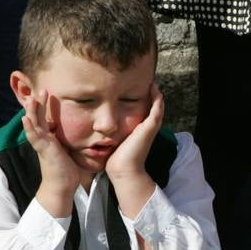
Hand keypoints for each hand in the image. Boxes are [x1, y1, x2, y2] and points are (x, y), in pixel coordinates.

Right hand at [21, 90, 80, 216]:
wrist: (62, 186)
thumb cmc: (67, 169)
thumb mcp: (69, 149)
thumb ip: (69, 140)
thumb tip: (81, 132)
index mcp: (49, 138)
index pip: (45, 118)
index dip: (45, 106)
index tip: (47, 93)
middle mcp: (43, 139)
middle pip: (38, 117)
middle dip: (39, 104)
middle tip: (41, 89)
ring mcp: (41, 144)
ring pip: (34, 124)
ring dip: (32, 111)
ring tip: (31, 98)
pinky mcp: (42, 150)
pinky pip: (34, 137)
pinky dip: (29, 128)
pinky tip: (25, 119)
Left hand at [106, 83, 160, 227]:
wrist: (122, 170)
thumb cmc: (113, 159)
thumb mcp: (110, 140)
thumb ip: (107, 133)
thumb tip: (93, 127)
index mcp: (136, 129)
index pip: (140, 110)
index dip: (137, 98)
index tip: (130, 86)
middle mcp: (145, 127)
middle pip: (150, 106)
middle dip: (146, 93)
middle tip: (142, 79)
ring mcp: (149, 127)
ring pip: (156, 105)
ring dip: (154, 92)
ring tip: (150, 80)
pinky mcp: (150, 127)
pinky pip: (157, 108)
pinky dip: (157, 98)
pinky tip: (152, 87)